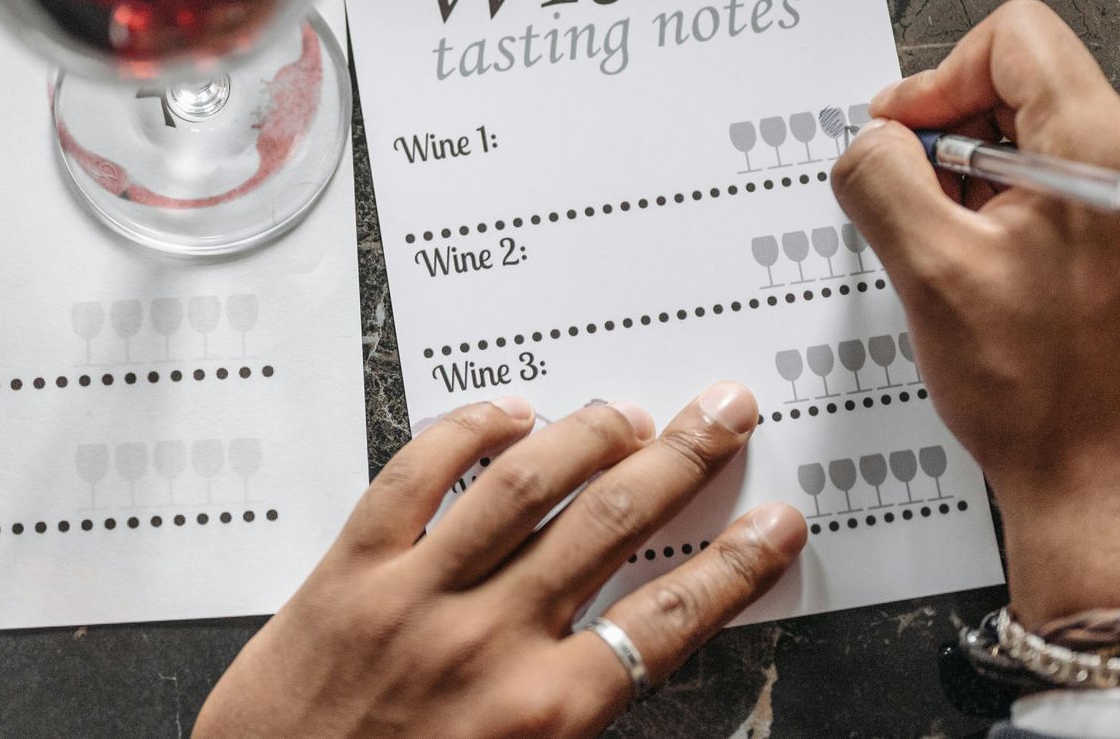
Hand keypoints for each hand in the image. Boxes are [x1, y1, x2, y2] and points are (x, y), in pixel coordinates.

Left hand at [193, 386, 805, 738]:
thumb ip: (576, 716)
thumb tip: (634, 651)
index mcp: (543, 716)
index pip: (669, 618)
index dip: (733, 564)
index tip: (771, 524)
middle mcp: (488, 645)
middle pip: (611, 526)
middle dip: (681, 460)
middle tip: (721, 414)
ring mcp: (415, 598)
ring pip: (522, 486)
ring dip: (588, 435)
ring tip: (628, 410)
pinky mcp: (348, 570)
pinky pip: (416, 476)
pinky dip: (468, 433)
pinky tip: (507, 416)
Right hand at [831, 0, 1119, 622]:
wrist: (1100, 482)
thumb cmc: (1038, 394)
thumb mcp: (927, 271)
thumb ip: (881, 177)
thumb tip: (871, 141)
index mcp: (1107, 151)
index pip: (1015, 38)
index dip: (938, 80)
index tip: (903, 137)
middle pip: (1026, 83)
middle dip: (954, 138)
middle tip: (920, 207)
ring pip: (1040, 134)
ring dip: (978, 179)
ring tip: (958, 253)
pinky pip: (1064, 180)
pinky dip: (1011, 208)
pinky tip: (990, 271)